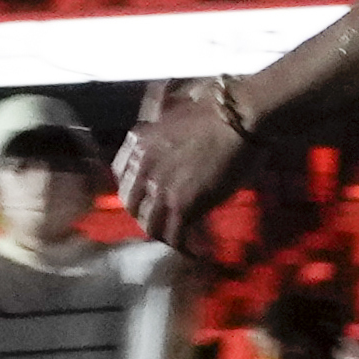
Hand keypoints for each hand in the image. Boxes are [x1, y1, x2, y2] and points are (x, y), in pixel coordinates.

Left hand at [115, 77, 246, 249]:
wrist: (238, 116)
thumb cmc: (216, 108)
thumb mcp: (175, 110)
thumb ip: (163, 124)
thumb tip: (166, 122)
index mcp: (139, 143)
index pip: (121, 175)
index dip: (133, 189)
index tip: (147, 195)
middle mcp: (143, 168)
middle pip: (132, 205)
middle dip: (146, 216)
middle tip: (164, 221)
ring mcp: (161, 189)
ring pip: (150, 224)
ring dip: (164, 234)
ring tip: (179, 240)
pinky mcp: (183, 205)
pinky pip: (175, 235)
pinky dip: (183, 247)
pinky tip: (194, 251)